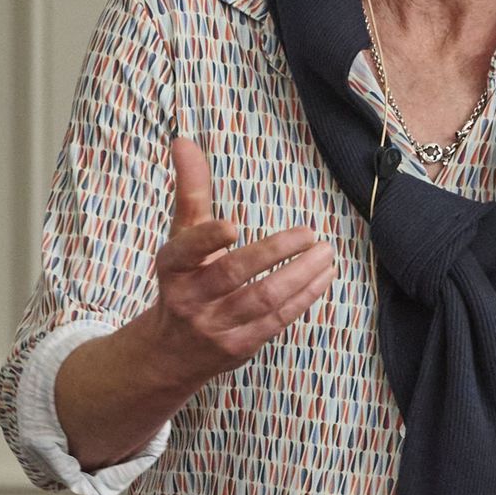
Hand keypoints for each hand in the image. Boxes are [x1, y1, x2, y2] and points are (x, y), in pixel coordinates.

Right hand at [144, 135, 334, 397]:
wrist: (169, 354)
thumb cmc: (184, 281)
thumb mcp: (180, 239)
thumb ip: (190, 190)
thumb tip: (183, 140)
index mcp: (173, 268)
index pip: (186, 251)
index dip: (207, 239)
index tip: (231, 225)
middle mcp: (189, 299)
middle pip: (232, 274)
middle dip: (273, 252)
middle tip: (309, 233)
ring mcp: (214, 326)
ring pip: (261, 299)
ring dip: (299, 276)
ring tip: (326, 253)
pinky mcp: (237, 347)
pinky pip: (275, 321)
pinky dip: (303, 298)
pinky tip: (323, 277)